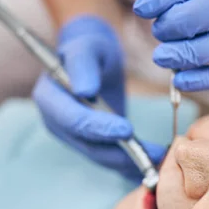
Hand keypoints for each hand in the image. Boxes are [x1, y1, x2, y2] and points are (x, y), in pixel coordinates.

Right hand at [33, 16, 165, 180]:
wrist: (93, 60)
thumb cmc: (90, 48)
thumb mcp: (87, 47)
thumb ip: (82, 64)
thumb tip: (84, 90)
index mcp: (49, 98)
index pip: (73, 120)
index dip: (99, 128)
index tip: (127, 130)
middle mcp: (57, 123)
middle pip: (88, 145)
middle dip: (121, 152)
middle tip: (153, 154)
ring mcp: (72, 137)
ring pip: (101, 156)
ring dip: (130, 160)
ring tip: (159, 157)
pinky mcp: (89, 144)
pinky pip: (110, 157)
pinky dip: (131, 161)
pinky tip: (153, 161)